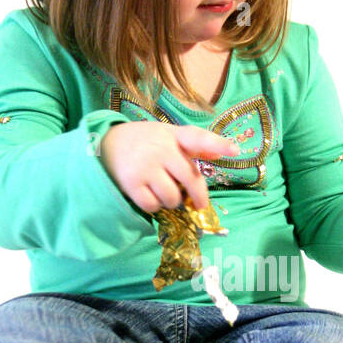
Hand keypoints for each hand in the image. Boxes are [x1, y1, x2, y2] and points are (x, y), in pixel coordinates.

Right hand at [101, 121, 239, 214]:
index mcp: (173, 136)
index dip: (217, 144)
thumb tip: (228, 151)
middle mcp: (160, 149)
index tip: (235, 151)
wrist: (107, 143)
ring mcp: (145, 166)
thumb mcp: (169, 136)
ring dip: (172, 201)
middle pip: (190, 179)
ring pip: (172, 197)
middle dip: (198, 196)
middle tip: (199, 204)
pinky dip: (154, 206)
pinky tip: (150, 197)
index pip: (198, 138)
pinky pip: (153, 205)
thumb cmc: (146, 142)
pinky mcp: (132, 183)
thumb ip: (197, 145)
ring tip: (164, 192)